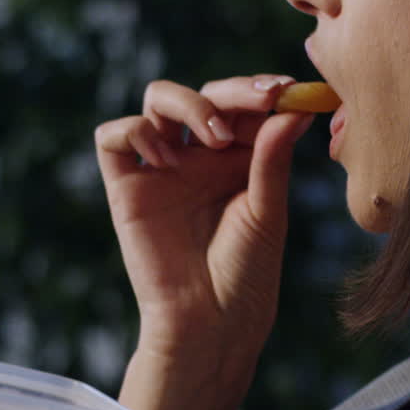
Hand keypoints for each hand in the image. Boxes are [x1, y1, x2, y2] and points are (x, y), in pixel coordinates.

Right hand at [95, 75, 315, 359]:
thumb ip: (273, 158)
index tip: (286, 88)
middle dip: (233, 91)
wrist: (211, 321)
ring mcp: (162, 169)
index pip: (245, 105)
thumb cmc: (247, 273)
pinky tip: (166, 157)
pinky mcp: (126, 187)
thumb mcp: (267, 210)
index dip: (262, 89)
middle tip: (261, 101)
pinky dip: (135, 131)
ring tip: (214, 138)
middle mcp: (199, 158)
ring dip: (188, 103)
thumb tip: (295, 109)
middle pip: (205, 94)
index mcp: (239, 160)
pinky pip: (114, 137)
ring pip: (159, 100)